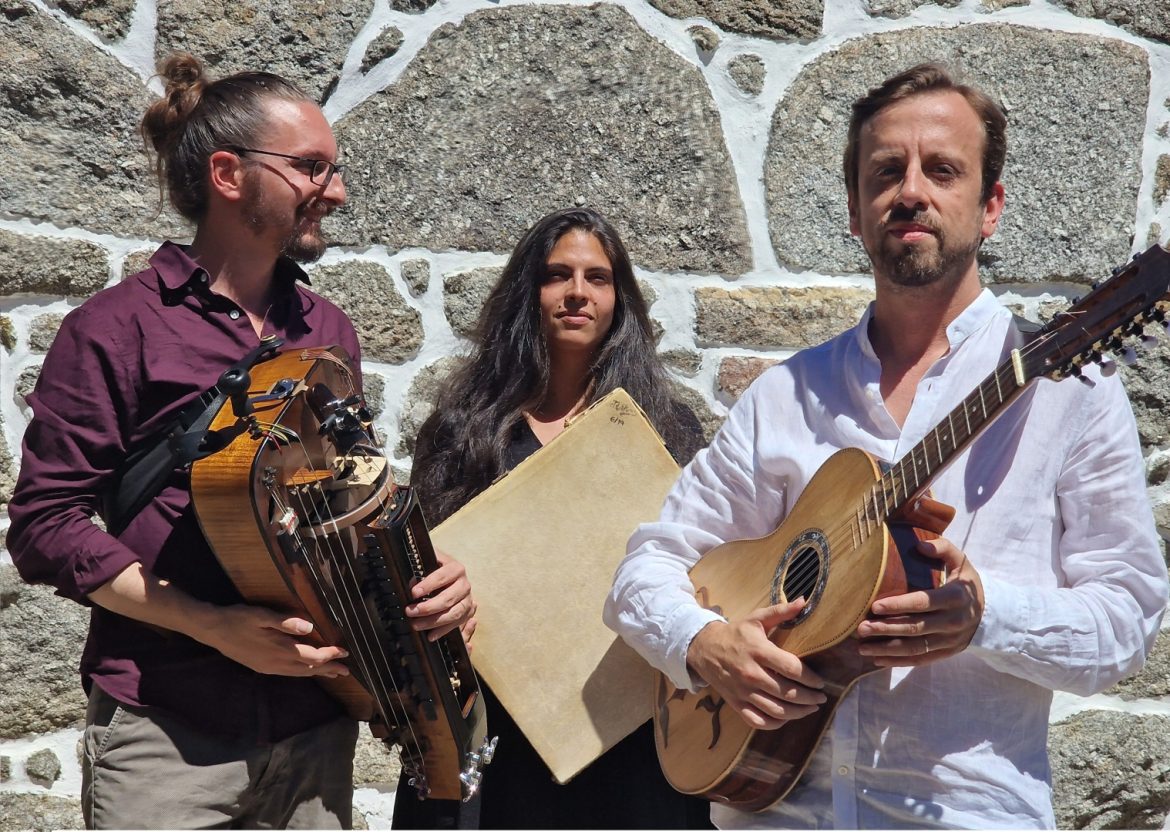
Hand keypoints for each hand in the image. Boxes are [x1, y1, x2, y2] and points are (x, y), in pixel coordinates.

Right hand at [201, 604, 350, 677]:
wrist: (212, 630)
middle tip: (346, 671)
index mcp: (280, 650)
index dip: (330, 655)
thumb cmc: (238, 618)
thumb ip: (285, 622)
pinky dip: (303, 672)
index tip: (345, 652)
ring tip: (332, 673)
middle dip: (328, 669)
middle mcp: (276, 663)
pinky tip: (305, 669)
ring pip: (299, 673)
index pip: (312, 656)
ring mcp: (268, 668)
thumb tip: (310, 627)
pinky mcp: (261, 667)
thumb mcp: (261, 615)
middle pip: (309, 669)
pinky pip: (289, 673)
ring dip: (317, 672)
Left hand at [405, 548, 474, 641]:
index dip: (428, 585)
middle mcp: (464, 585)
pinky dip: (443, 631)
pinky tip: (430, 635)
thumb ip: (420, 570)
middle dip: (427, 607)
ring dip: (434, 622)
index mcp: (456, 569)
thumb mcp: (428, 564)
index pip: (442, 577)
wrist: (450, 577)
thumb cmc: (436, 570)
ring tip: (416, 625)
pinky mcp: (467, 613)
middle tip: (410, 611)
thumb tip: (413, 584)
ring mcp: (468, 600)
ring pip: (454, 614)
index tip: (414, 593)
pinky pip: (457, 624)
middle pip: (448, 599)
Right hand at [686, 600, 826, 729]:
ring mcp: (743, 692)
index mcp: (758, 651)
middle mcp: (751, 674)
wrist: (703, 648)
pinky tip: (786, 717)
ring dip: (799, 713)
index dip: (811, 679)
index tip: (821, 682)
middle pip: (788, 693)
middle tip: (821, 698)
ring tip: (811, 708)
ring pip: (777, 710)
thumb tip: (804, 601)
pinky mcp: (736, 704)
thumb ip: (781, 612)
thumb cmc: (735, 633)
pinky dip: (775, 723)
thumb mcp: (756, 618)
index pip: (792, 669)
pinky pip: (758, 720)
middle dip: (810, 698)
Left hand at [856, 537, 983, 665]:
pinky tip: (878, 659)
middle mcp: (954, 621)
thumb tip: (920, 545)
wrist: (990, 612)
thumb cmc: (966, 582)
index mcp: (956, 597)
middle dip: (886, 629)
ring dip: (888, 649)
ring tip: (863, 647)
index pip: (923, 602)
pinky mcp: (946, 653)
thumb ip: (943, 549)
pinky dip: (899, 661)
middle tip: (861, 628)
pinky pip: (921, 660)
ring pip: (916, 648)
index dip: (899, 605)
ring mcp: (950, 640)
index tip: (875, 606)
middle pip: (916, 628)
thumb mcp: (961, 561)